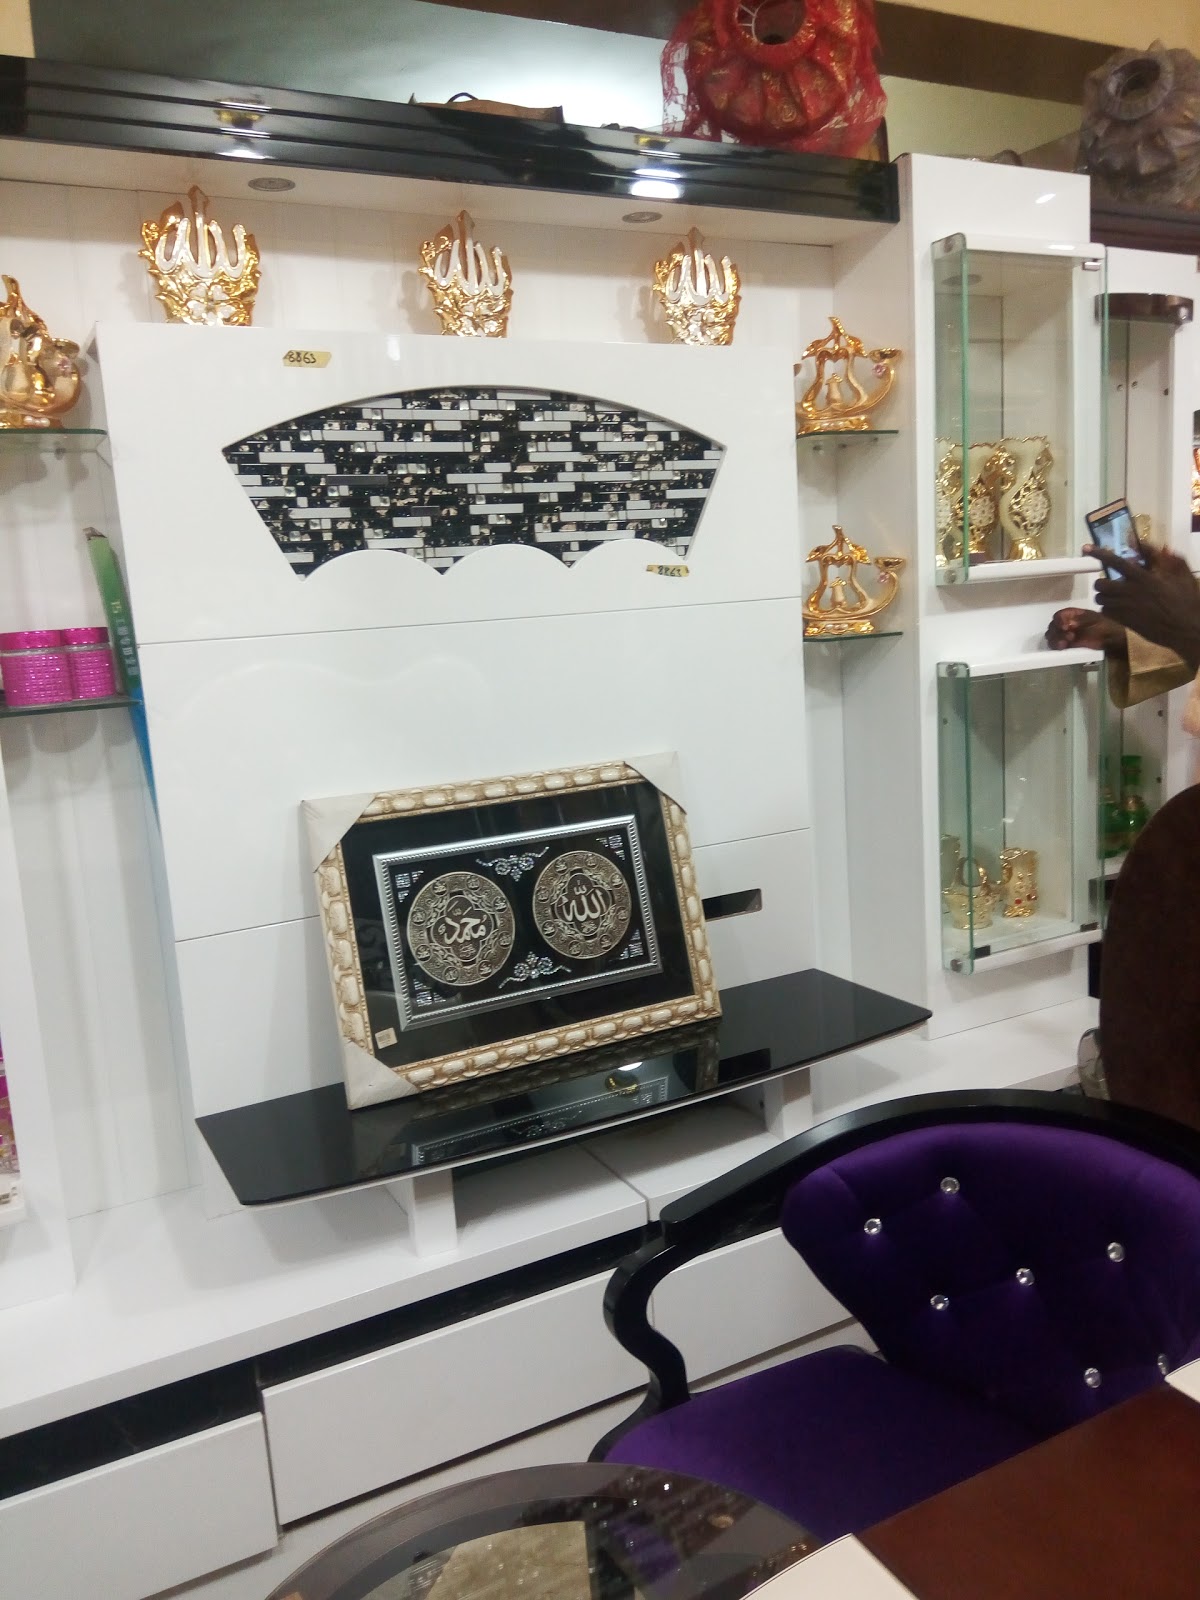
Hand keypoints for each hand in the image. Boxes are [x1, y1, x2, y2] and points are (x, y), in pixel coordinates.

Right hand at [1046, 608, 1126, 655]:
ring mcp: (1065, 634)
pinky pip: (1054, 645)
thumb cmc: (1104, 628)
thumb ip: (1080, 622)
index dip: (1059, 621)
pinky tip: (1063, 647)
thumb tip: (1067, 625)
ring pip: (1051, 636)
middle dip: (1057, 631)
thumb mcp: (1094, 621)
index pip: (1059, 615)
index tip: (1065, 627)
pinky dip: (1055, 646)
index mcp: (1073, 614)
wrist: (1112, 641)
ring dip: (1056, 639)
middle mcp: (1066, 623)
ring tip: (1064, 644)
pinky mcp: (1066, 645)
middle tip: (1069, 637)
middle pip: (1053, 626)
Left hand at [1089, 542, 1199, 671]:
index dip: (1100, 554)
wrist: (1186, 628)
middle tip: (1112, 583)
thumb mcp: (1179, 573)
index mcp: (1143, 578)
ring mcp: (1125, 608)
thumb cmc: (1186, 599)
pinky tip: (1120, 608)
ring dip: (1105, 596)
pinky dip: (1109, 609)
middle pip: (1101, 583)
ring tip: (1117, 596)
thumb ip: (1160, 556)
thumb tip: (1143, 543)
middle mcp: (1130, 592)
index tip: (1086, 548)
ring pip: (1101, 599)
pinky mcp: (1124, 622)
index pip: (1116, 562)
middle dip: (1102, 582)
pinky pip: (1106, 612)